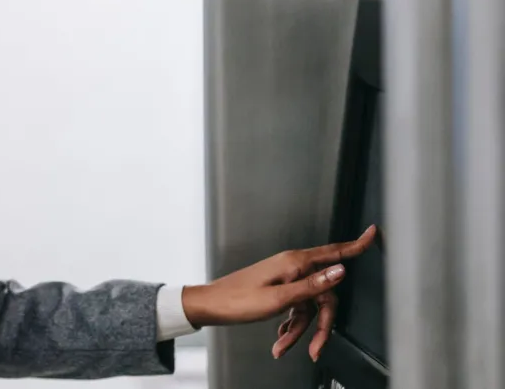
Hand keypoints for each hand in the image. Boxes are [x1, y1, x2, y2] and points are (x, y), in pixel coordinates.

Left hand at [181, 225, 376, 360]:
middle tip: (316, 348)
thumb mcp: (279, 298)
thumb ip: (312, 286)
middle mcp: (292, 267)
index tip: (373, 234)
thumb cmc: (237, 300)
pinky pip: (295, 308)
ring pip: (308, 306)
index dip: (356, 245)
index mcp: (295, 262)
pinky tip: (281, 338)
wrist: (210, 306)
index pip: (333, 252)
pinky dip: (290, 325)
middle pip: (324, 294)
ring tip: (283, 347)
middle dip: (321, 324)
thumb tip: (340, 271)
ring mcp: (285, 278)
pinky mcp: (278, 289)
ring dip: (299, 330)